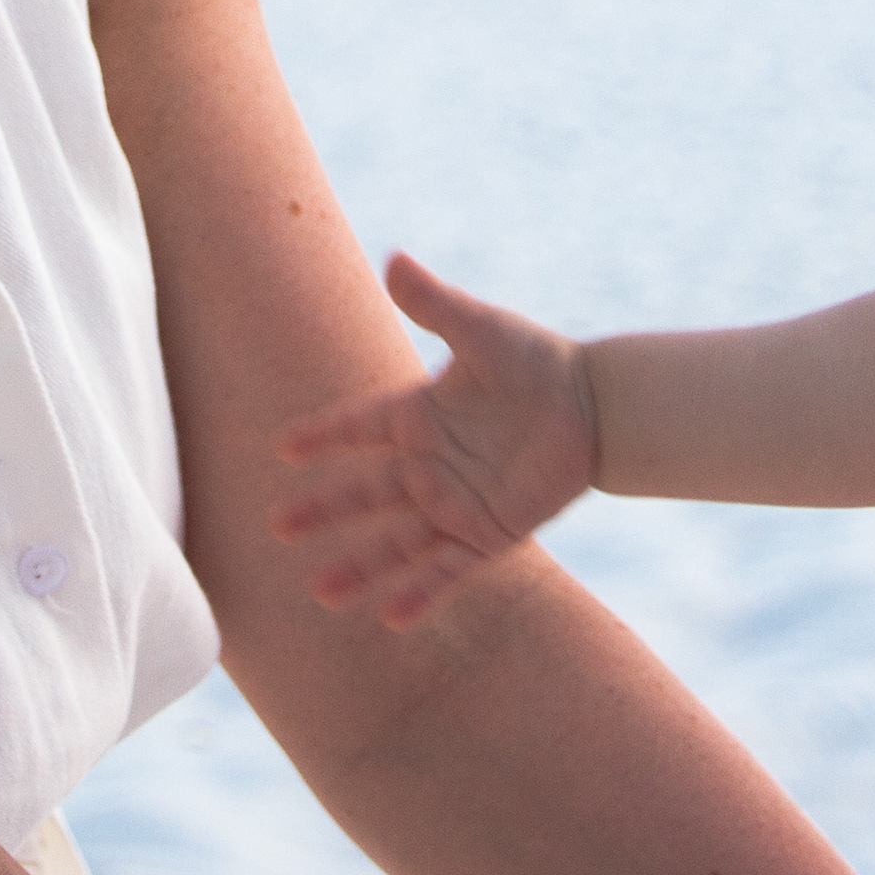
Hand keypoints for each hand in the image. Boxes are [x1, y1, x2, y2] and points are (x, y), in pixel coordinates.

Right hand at [272, 253, 602, 626]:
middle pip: (366, 493)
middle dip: (324, 511)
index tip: (282, 447)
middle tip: (278, 528)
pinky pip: (448, 567)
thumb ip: (436, 305)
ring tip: (321, 593)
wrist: (596, 406)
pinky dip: (422, 591)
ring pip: (398, 541)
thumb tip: (394, 258)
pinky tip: (392, 615)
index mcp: (418, 414)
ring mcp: (455, 502)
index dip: (324, 436)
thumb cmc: (536, 360)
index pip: (359, 426)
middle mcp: (428, 464)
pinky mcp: (488, 533)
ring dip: (361, 566)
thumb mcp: (481, 329)